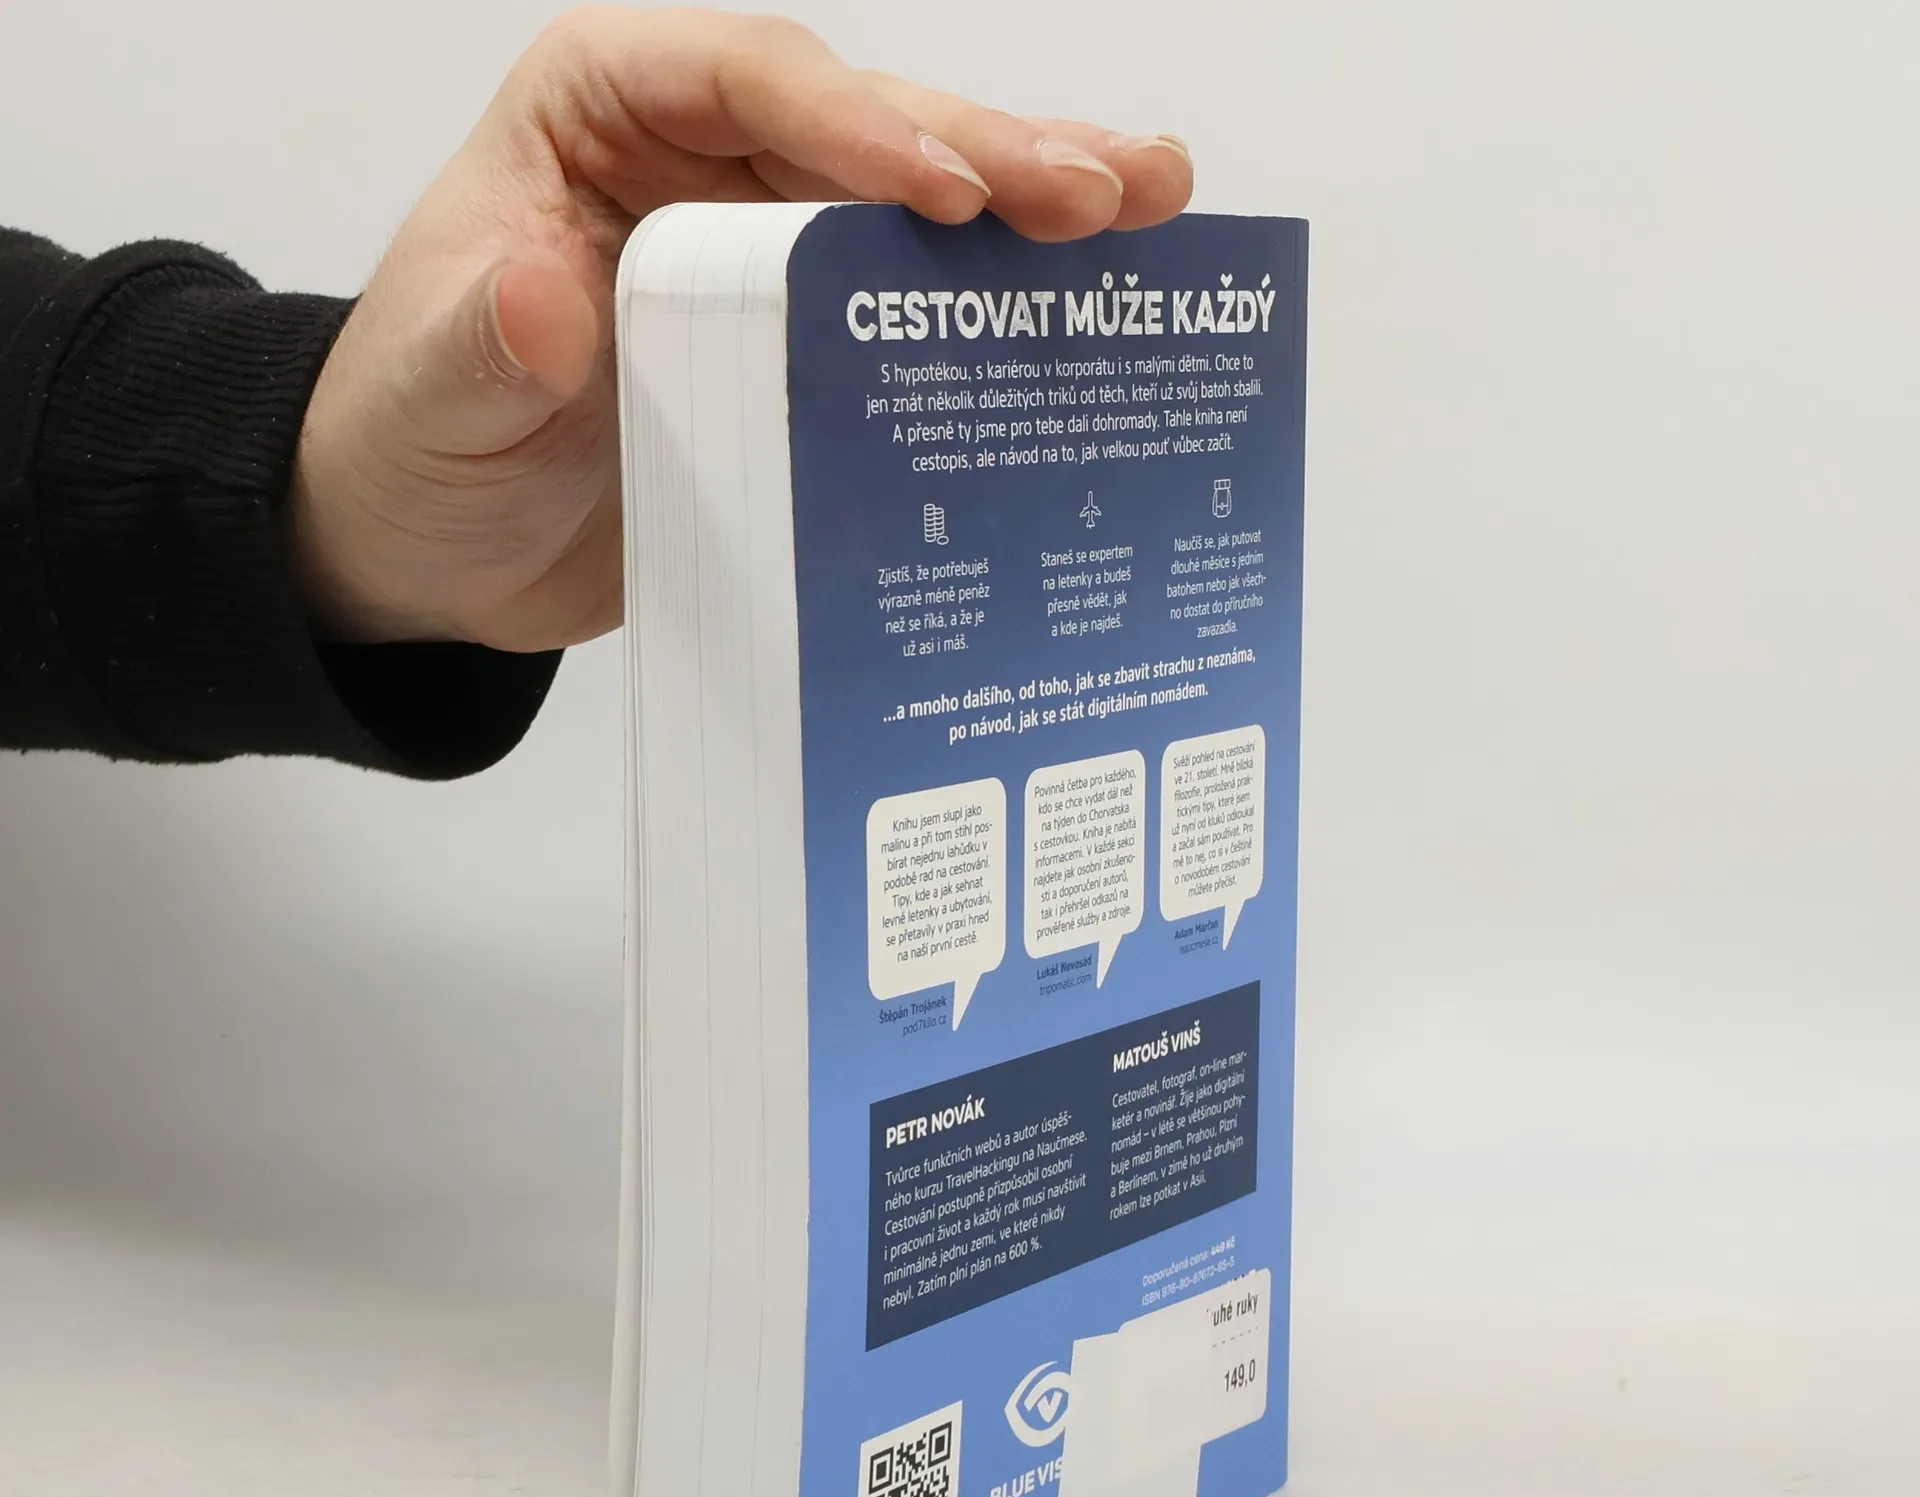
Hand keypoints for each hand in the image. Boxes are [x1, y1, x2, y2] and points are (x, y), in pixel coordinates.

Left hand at [287, 6, 1192, 651]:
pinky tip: (1098, 299)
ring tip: (1153, 202)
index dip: (855, 127)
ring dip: (1036, 203)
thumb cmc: (412, 442)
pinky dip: (1004, 305)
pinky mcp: (808, 344)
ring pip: (917, 205)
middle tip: (1103, 190)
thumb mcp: (431, 393)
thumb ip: (485, 341)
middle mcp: (701, 159)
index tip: (944, 193)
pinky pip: (917, 308)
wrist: (435, 550)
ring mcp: (767, 249)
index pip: (744, 84)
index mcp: (603, 114)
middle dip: (989, 153)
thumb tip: (547, 303)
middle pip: (864, 126)